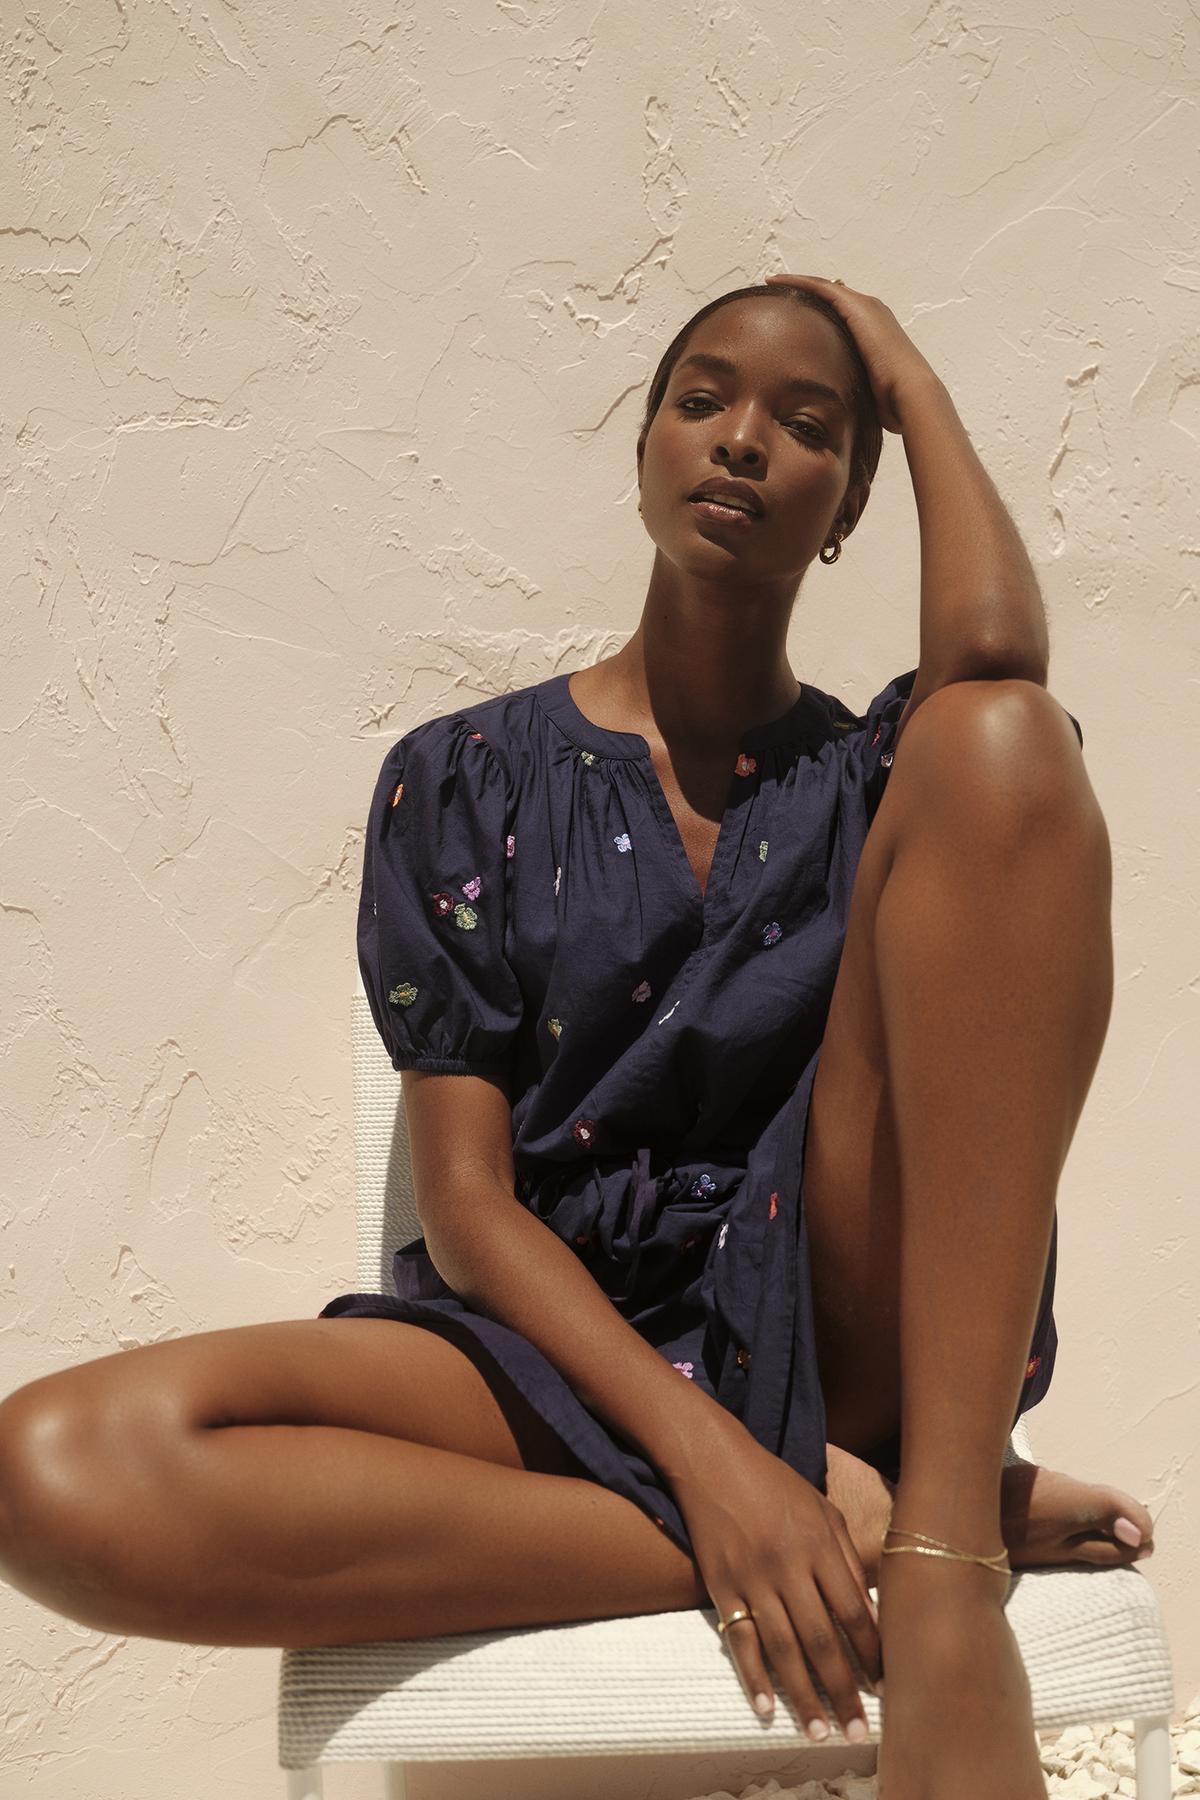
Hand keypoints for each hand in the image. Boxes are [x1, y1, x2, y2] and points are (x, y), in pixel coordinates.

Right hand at [667, 1422, 881, 1740]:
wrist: (712, 1461)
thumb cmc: (776, 1485)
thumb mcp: (822, 1511)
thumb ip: (848, 1561)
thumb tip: (872, 1617)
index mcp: (818, 1544)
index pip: (853, 1610)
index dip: (871, 1653)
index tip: (884, 1689)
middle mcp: (787, 1564)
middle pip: (821, 1639)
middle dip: (842, 1690)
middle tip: (857, 1732)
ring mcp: (751, 1577)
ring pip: (782, 1649)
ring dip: (803, 1696)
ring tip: (819, 1733)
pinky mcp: (720, 1585)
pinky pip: (738, 1640)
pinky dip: (752, 1677)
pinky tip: (766, 1709)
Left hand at [761, 273, 938, 434]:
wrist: (909, 393)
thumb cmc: (892, 402)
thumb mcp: (866, 391)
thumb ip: (853, 388)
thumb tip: (839, 409)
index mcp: (874, 330)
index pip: (839, 313)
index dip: (815, 310)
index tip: (792, 314)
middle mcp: (871, 311)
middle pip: (830, 295)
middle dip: (804, 293)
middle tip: (777, 291)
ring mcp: (865, 306)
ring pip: (823, 287)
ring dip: (797, 284)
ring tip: (772, 282)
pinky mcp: (856, 306)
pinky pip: (821, 288)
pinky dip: (799, 283)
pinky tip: (777, 282)